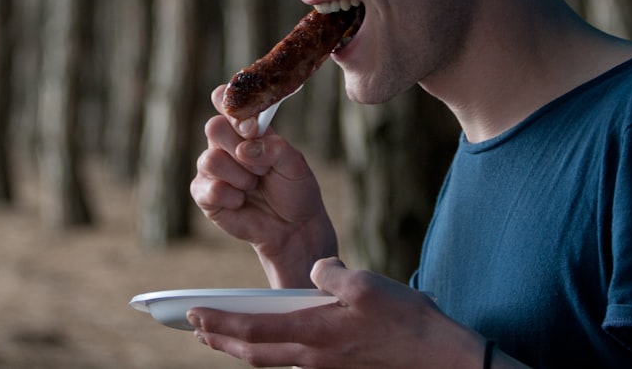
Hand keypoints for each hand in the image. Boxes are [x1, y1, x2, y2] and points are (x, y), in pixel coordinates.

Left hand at [188, 257, 489, 368]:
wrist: (437, 356)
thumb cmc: (403, 319)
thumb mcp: (363, 284)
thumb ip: (328, 273)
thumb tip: (313, 272)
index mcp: (315, 332)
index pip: (254, 330)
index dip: (220, 324)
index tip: (194, 315)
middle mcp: (313, 356)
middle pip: (254, 353)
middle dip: (221, 341)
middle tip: (195, 329)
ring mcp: (325, 366)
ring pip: (271, 360)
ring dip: (242, 348)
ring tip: (223, 336)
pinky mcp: (337, 368)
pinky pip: (293, 361)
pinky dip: (271, 350)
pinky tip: (272, 339)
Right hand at [190, 86, 337, 286]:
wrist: (293, 227)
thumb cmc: (294, 188)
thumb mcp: (295, 163)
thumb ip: (275, 148)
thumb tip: (246, 148)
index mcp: (246, 128)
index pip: (226, 101)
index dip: (232, 107)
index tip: (251, 127)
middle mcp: (225, 144)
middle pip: (214, 127)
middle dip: (240, 149)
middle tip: (263, 167)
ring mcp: (212, 169)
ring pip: (209, 159)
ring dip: (240, 177)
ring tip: (254, 186)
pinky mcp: (204, 194)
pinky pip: (207, 188)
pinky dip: (231, 197)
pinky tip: (242, 202)